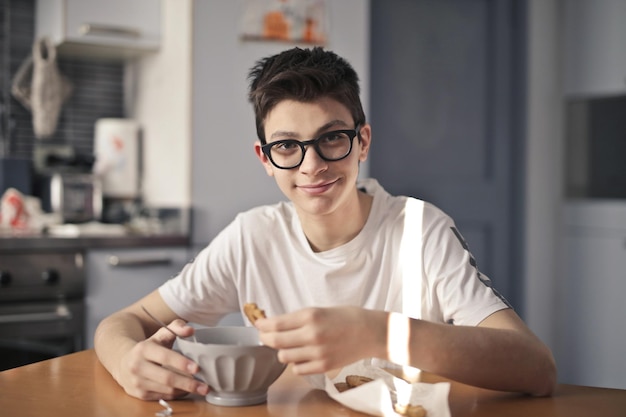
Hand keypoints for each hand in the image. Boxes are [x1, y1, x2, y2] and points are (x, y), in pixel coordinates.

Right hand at [116, 319, 208, 399]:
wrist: (123, 362)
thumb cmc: (148, 348)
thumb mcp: (160, 334)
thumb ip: (176, 328)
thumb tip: (190, 330)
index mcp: (143, 349)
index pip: (165, 357)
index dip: (181, 363)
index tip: (197, 368)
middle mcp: (138, 367)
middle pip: (167, 378)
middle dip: (188, 383)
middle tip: (204, 386)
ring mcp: (137, 382)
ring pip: (166, 389)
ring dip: (185, 390)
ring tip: (200, 388)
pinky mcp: (140, 394)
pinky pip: (163, 396)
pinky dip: (177, 394)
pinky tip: (186, 390)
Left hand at [255, 307, 386, 374]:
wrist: (370, 332)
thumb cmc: (347, 317)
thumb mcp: (320, 310)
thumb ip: (298, 319)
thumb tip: (275, 324)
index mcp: (311, 316)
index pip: (276, 323)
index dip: (263, 325)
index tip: (259, 324)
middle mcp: (312, 334)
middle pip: (275, 341)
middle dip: (266, 338)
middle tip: (265, 336)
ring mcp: (317, 352)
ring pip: (284, 357)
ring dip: (282, 351)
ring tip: (288, 346)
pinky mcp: (323, 366)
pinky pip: (298, 369)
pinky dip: (296, 363)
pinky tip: (302, 356)